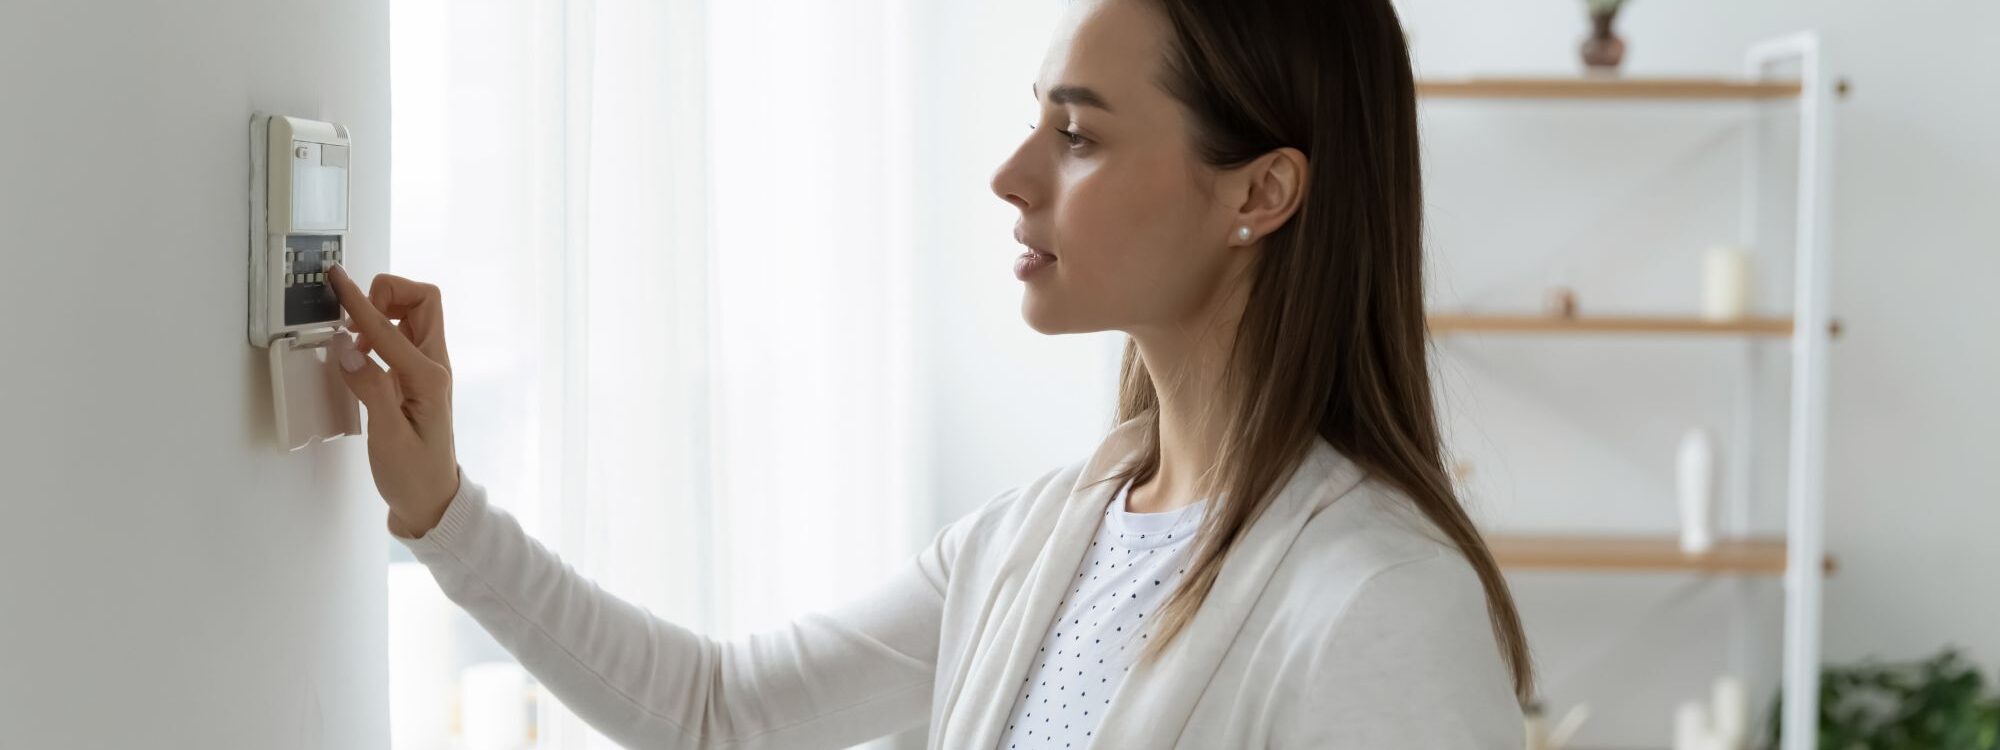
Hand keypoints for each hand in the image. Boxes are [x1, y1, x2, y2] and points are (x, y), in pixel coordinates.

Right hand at [325, 263, 461, 538]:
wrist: (432, 501)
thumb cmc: (412, 475)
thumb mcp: (388, 437)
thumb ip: (370, 388)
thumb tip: (347, 346)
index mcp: (429, 377)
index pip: (390, 326)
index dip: (359, 301)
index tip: (337, 278)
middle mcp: (434, 365)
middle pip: (423, 300)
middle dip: (387, 294)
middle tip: (354, 321)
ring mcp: (428, 369)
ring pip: (414, 315)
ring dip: (383, 312)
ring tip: (353, 340)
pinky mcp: (417, 377)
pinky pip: (402, 336)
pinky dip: (380, 331)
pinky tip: (360, 355)